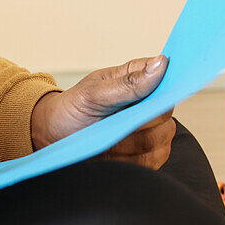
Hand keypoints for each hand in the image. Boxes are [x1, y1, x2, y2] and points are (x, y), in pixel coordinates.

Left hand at [30, 55, 174, 168]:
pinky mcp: (147, 156)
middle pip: (165, 116)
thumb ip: (128, 82)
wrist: (56, 136)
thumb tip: (161, 63)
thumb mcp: (94, 92)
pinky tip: (109, 153)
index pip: (169, 80)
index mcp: (139, 79)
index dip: (168, 87)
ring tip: (105, 136)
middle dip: (137, 122)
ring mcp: (151, 132)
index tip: (151, 97)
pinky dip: (127, 159)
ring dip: (128, 143)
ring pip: (159, 141)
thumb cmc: (74, 108)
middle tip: (112, 120)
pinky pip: (150, 162)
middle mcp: (150, 105)